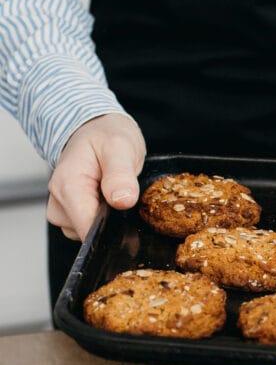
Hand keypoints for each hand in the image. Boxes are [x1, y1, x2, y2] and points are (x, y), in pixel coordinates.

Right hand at [47, 113, 145, 240]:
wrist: (95, 131)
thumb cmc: (106, 137)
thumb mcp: (120, 148)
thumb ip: (120, 175)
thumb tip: (123, 200)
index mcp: (67, 185)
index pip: (86, 228)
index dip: (110, 230)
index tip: (126, 217)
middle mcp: (59, 200)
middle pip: (88, 233)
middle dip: (111, 223)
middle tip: (123, 195)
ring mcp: (63, 209)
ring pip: (89, 233)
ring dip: (108, 220)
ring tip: (114, 193)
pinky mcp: (71, 214)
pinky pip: (90, 228)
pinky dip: (104, 219)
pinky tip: (109, 200)